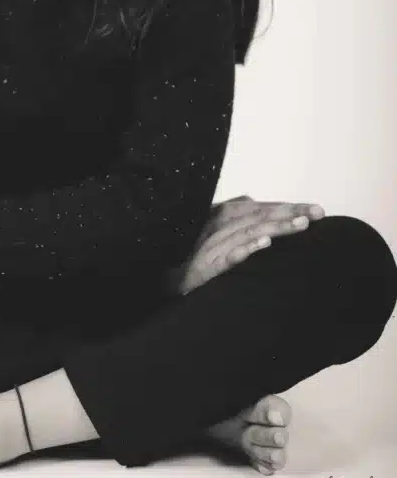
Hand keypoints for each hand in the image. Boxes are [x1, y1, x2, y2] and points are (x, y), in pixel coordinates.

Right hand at [163, 195, 324, 295]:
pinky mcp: (206, 267)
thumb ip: (231, 212)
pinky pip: (229, 257)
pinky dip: (247, 249)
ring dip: (276, 227)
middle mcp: (218, 226)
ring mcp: (212, 246)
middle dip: (289, 214)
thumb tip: (250, 199)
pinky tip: (265, 244)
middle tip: (316, 214)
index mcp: (223, 215)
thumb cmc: (187, 252)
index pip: (262, 207)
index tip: (318, 210)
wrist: (160, 278)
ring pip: (250, 232)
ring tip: (301, 224)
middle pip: (260, 216)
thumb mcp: (210, 229)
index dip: (289, 206)